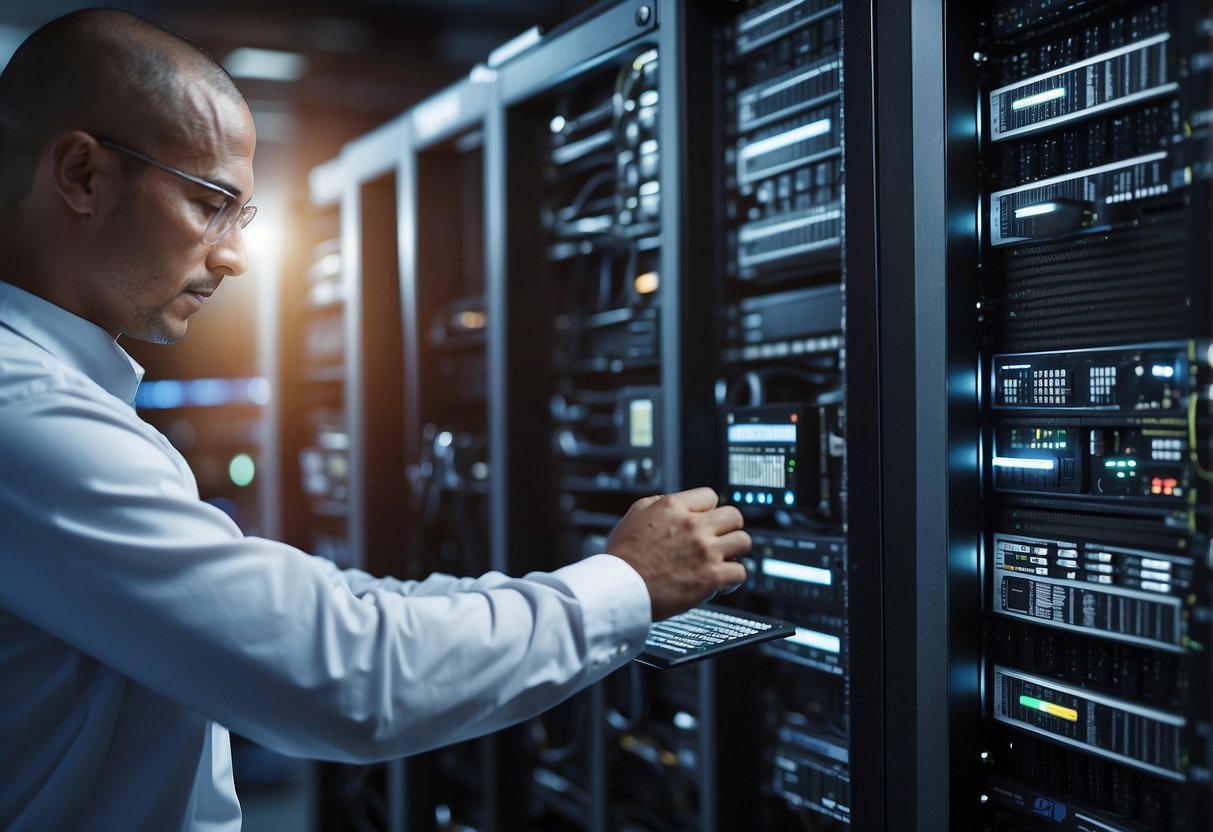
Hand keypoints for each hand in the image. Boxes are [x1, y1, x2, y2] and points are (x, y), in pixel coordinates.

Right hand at [604, 487, 750, 620]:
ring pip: (743, 542)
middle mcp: (693, 525)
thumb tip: (673, 501)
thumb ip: (657, 502)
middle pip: (734, 516)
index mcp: (674, 507)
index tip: (706, 521)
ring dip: (736, 551)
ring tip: (725, 559)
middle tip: (721, 539)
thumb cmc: (622, 556)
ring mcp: (705, 551)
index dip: (708, 510)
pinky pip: (740, 572)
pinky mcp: (711, 577)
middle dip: (729, 528)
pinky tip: (723, 580)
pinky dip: (734, 577)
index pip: (710, 496)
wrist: (620, 588)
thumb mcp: (634, 514)